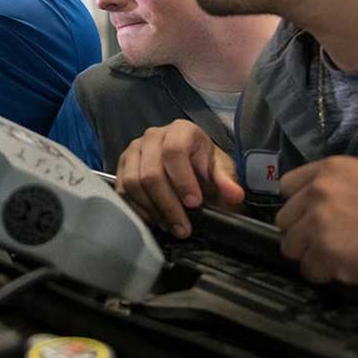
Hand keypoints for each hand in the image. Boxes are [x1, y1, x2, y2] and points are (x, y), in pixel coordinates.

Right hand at [116, 119, 244, 236]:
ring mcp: (134, 150)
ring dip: (152, 209)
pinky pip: (122, 190)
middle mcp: (153, 136)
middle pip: (151, 172)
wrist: (190, 169)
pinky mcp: (122, 166)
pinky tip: (154, 219)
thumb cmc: (205, 167)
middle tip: (183, 227)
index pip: (174, 152)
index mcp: (181, 131)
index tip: (194, 203)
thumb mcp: (221, 172)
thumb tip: (234, 194)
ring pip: (134, 183)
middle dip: (168, 204)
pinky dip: (137, 209)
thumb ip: (226, 181)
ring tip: (170, 225)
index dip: (182, 180)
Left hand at [277, 156, 357, 288]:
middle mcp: (318, 192)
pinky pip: (309, 271)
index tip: (310, 218)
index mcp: (329, 169)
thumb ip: (334, 188)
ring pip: (291, 247)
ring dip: (311, 256)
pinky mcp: (327, 253)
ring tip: (341, 258)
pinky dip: (325, 275)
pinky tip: (349, 270)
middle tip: (330, 243)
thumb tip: (309, 207)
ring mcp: (320, 223)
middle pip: (284, 220)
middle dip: (303, 235)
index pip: (286, 187)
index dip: (299, 207)